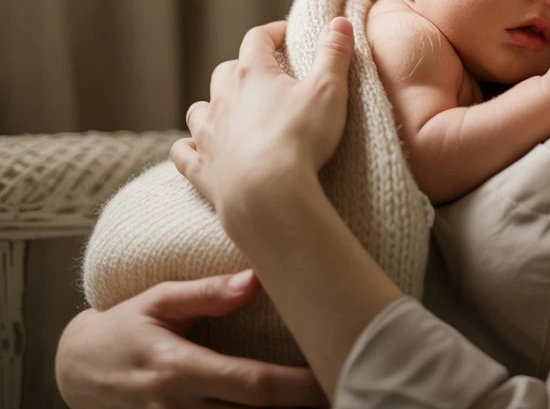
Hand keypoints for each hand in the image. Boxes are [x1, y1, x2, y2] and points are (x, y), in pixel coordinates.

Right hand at [55, 270, 327, 407]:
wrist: (77, 369)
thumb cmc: (125, 325)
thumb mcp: (159, 299)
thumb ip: (206, 292)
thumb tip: (255, 278)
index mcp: (180, 368)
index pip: (252, 384)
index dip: (297, 388)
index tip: (333, 375)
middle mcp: (179, 407)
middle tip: (347, 388)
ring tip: (327, 401)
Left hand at [170, 18, 353, 232]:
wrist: (267, 196)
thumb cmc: (300, 138)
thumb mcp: (328, 89)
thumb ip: (333, 53)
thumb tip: (338, 20)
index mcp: (252, 73)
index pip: (257, 38)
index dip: (272, 33)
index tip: (286, 35)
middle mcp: (222, 98)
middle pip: (225, 71)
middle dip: (243, 68)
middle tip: (266, 76)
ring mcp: (208, 134)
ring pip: (200, 108)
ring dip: (214, 105)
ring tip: (232, 110)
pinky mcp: (201, 169)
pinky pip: (183, 152)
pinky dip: (189, 147)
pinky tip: (196, 148)